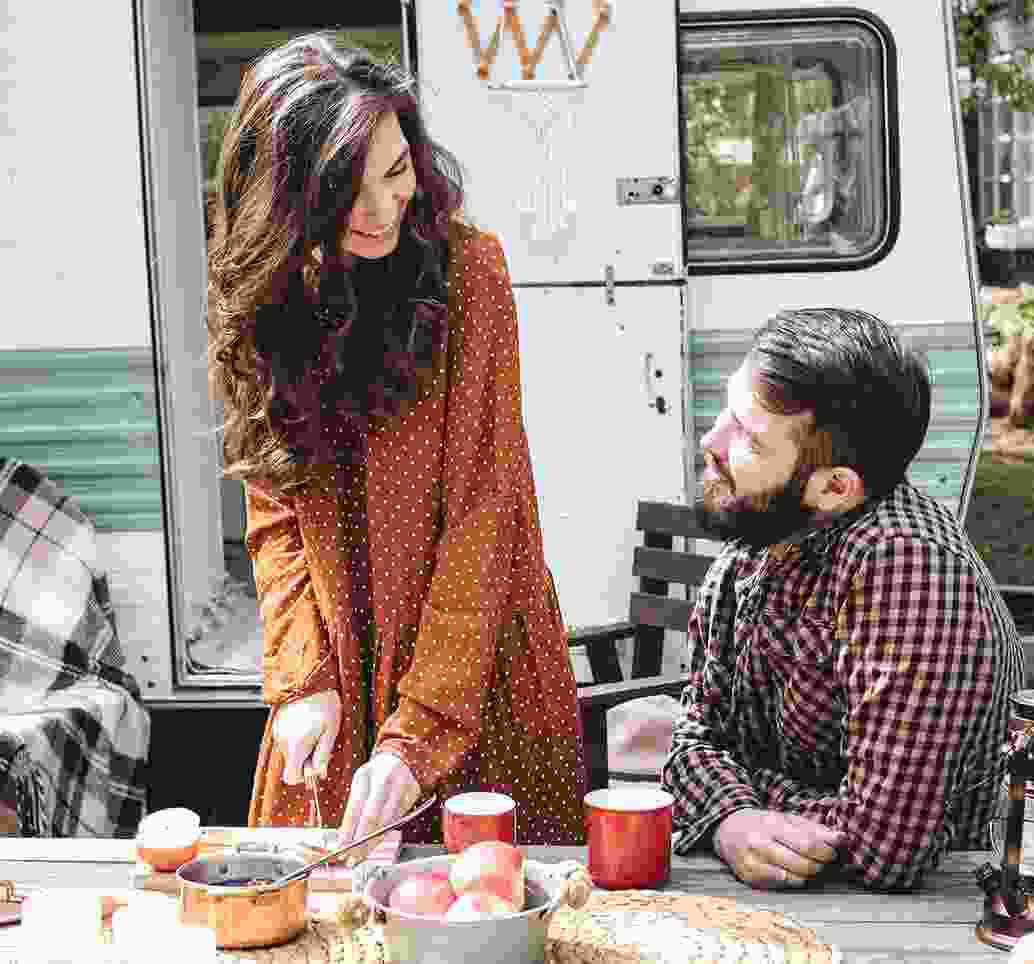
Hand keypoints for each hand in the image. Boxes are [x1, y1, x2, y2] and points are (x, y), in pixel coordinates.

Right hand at [272, 690, 341, 784]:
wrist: (308, 678)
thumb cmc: (323, 703)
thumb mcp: (331, 731)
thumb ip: (323, 754)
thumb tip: (320, 774)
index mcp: (295, 746)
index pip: (290, 778)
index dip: (303, 776)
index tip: (314, 765)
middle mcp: (282, 741)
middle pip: (290, 764)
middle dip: (304, 759)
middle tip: (319, 743)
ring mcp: (277, 732)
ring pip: (288, 751)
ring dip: (301, 747)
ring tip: (314, 729)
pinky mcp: (277, 724)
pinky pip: (286, 739)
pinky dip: (295, 736)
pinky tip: (307, 722)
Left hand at [338, 752, 421, 863]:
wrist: (397, 759)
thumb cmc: (373, 775)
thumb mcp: (359, 784)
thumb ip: (353, 809)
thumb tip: (344, 840)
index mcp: (370, 773)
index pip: (357, 807)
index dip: (349, 829)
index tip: (341, 848)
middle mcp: (389, 778)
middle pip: (374, 816)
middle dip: (361, 839)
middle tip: (352, 857)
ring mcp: (404, 786)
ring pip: (387, 822)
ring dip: (373, 841)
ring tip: (361, 855)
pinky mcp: (413, 794)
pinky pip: (397, 820)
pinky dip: (384, 833)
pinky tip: (374, 843)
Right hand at [713, 808, 843, 889]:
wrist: (729, 829)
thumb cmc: (763, 824)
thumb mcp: (787, 819)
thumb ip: (815, 829)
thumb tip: (842, 838)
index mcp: (772, 824)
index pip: (808, 843)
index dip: (826, 851)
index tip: (832, 852)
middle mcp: (760, 842)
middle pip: (802, 863)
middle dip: (819, 866)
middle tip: (822, 862)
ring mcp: (752, 861)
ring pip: (792, 877)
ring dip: (807, 875)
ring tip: (809, 868)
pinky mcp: (748, 876)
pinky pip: (778, 885)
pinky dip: (791, 881)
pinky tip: (792, 873)